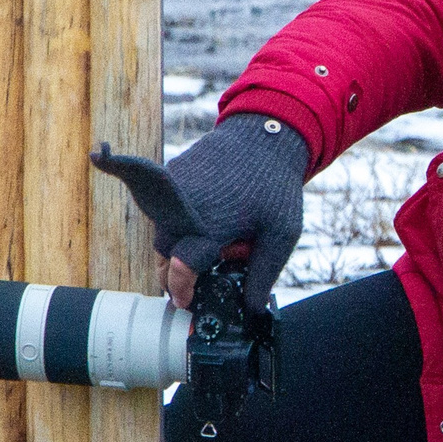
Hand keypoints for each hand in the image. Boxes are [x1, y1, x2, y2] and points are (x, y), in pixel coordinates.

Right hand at [157, 113, 308, 310]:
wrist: (264, 132)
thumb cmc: (274, 185)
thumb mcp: (280, 234)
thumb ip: (264, 274)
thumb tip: (253, 309)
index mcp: (207, 230)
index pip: (178, 273)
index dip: (181, 292)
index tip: (187, 302)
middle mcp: (181, 212)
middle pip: (165, 258)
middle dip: (178, 272)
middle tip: (206, 273)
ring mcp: (172, 191)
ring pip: (162, 234)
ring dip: (178, 245)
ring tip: (213, 240)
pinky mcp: (170, 174)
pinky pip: (164, 208)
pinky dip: (179, 219)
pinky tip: (209, 214)